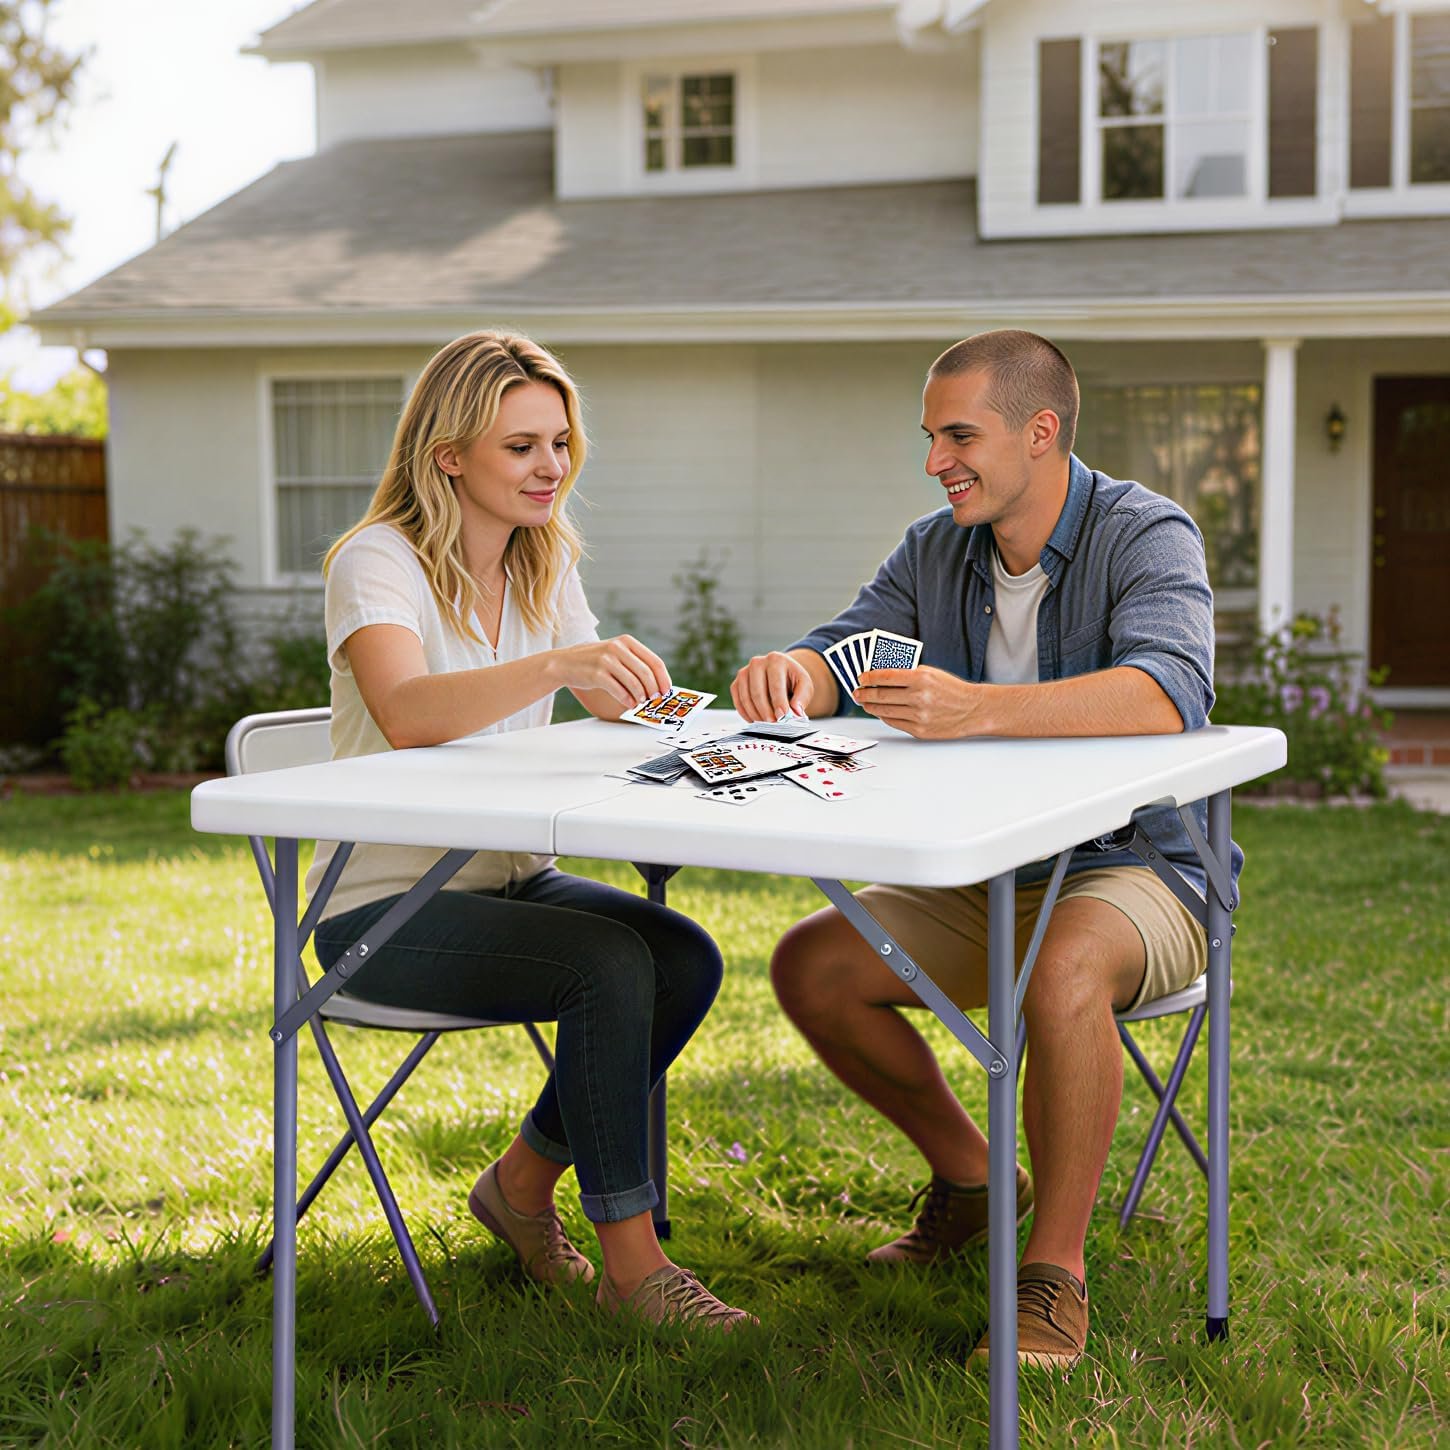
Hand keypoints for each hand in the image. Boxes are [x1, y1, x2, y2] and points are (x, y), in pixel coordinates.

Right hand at [555, 635, 670, 707]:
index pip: (654, 661)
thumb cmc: (594, 661)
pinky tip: (629, 703)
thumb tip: (656, 684)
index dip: (663, 678)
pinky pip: (619, 690)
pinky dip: (627, 700)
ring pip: (634, 683)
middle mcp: (618, 648)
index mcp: (627, 641)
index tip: (666, 690)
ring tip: (640, 702)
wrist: (564, 663)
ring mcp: (607, 660)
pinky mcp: (597, 673)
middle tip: (655, 699)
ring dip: (641, 696)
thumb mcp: (615, 654)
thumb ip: (634, 663)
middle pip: (646, 673)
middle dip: (654, 690)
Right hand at [731, 651, 813, 722]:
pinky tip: (755, 720)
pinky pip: (738, 701)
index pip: (775, 684)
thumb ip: (802, 698)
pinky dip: (745, 713)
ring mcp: (744, 672)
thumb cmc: (793, 680)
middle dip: (765, 711)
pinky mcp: (736, 682)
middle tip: (773, 724)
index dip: (779, 702)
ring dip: (755, 714)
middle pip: (757, 692)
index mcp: (776, 660)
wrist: (781, 674)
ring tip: (766, 724)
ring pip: (746, 698)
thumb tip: (796, 712)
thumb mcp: (804, 685)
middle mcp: (757, 662)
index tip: (782, 717)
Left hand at [854, 665, 985, 738]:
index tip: (861, 677)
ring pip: (885, 711)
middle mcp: (918, 697)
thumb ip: (907, 674)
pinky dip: (884, 716)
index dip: (869, 677)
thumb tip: (880, 677)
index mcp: (921, 678)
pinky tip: (880, 712)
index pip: (886, 676)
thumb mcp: (931, 673)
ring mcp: (918, 716)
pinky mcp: (919, 730)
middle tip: (857, 692)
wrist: (972, 709)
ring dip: (871, 706)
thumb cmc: (951, 689)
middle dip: (864, 693)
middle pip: (881, 695)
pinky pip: (894, 723)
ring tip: (865, 702)